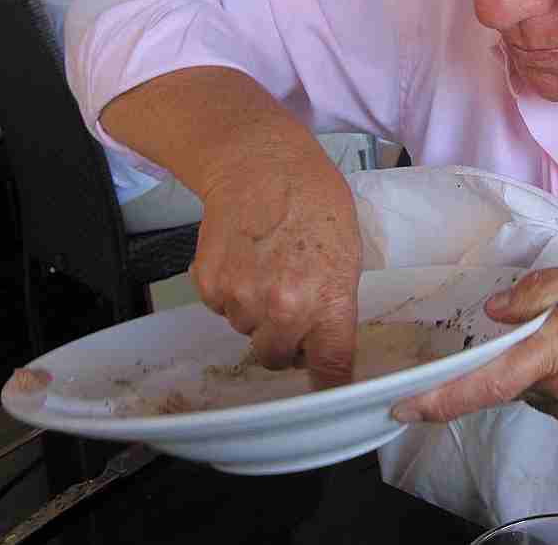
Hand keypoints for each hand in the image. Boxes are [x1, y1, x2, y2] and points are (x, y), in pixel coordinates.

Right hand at [190, 152, 363, 379]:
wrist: (260, 163)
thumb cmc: (314, 201)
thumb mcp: (347, 254)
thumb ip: (334, 304)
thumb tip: (324, 342)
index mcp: (327, 302)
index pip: (330, 368)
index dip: (329, 385)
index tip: (328, 393)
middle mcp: (283, 310)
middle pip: (277, 358)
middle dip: (284, 341)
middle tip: (291, 307)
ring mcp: (242, 300)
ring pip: (246, 331)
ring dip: (255, 312)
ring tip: (267, 267)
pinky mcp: (209, 285)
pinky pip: (221, 308)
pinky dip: (230, 292)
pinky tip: (244, 258)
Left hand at [392, 256, 557, 428]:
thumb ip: (547, 288)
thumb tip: (495, 309)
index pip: (487, 381)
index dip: (439, 397)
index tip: (399, 406)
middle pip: (506, 374)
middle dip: (502, 348)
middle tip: (530, 313)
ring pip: (529, 381)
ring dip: (534, 355)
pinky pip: (553, 390)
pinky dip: (554, 366)